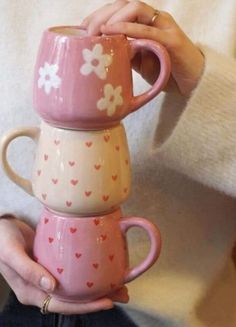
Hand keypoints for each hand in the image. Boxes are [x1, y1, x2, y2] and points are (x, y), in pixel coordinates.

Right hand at [0, 218, 128, 313]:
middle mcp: (42, 288)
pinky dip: (87, 273)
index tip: (107, 302)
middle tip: (122, 293)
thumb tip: (51, 286)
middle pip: (73, 299)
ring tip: (119, 283)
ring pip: (75, 287)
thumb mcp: (11, 253)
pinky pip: (72, 273)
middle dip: (98, 298)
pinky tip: (101, 268)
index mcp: (31, 292)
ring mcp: (48, 276)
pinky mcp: (52, 264)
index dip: (85, 306)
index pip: (62, 305)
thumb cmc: (2, 240)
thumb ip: (28, 270)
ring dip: (96, 287)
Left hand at [82, 0, 204, 95]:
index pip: (119, 10)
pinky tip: (112, 31)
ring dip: (112, 17)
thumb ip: (124, 53)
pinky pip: (149, 29)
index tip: (81, 28)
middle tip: (85, 32)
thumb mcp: (138, 63)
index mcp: (145, 23)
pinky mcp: (173, 40)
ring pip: (136, 8)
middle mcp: (155, 20)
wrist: (192, 83)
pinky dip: (129, 27)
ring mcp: (164, 27)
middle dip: (101, 14)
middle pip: (124, 4)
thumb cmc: (165, 71)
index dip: (98, 15)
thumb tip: (104, 52)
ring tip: (97, 32)